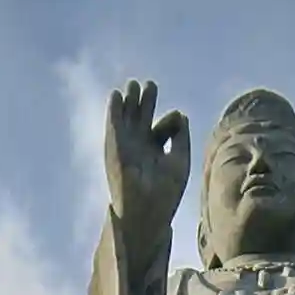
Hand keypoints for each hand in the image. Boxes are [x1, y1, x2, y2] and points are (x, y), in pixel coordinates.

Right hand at [105, 80, 190, 279]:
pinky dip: (115, 111)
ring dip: (129, 102)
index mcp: (156, 154)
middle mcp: (140, 149)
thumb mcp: (180, 161)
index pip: (163, 129)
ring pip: (127, 119)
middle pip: (142, 119)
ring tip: (133, 84)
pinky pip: (113, 125)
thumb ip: (181, 137)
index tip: (177, 120)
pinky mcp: (115, 148)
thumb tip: (181, 115)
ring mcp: (126, 148)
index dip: (171, 121)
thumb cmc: (166, 192)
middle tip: (150, 85)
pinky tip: (117, 95)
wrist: (148, 209)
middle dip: (145, 102)